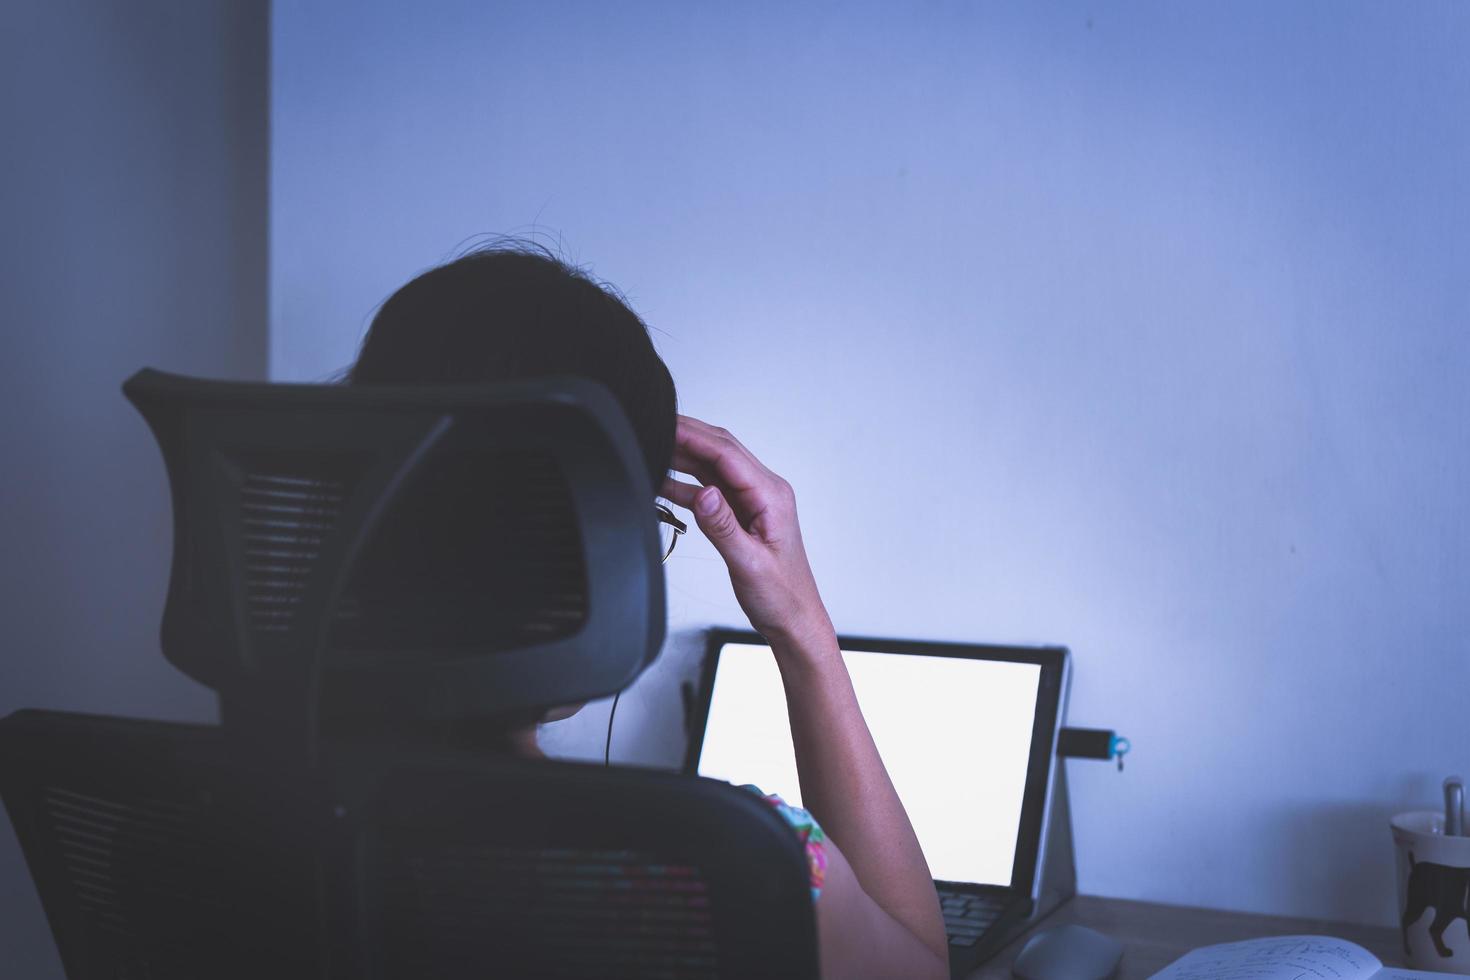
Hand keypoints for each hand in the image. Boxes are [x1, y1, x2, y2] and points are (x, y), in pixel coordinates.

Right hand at [661, 415, 833, 648]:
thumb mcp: (749, 564)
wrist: (794, 619)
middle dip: (687, 435)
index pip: (727, 454)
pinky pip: (710, 488)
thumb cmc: (782, 596)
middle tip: (654, 425)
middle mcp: (764, 492)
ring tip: (653, 446)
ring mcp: (753, 501)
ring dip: (684, 456)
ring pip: (713, 466)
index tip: (667, 424)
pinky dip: (686, 483)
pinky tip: (664, 482)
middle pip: (720, 451)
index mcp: (771, 496)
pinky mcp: (742, 514)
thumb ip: (723, 527)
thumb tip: (704, 495)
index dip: (694, 436)